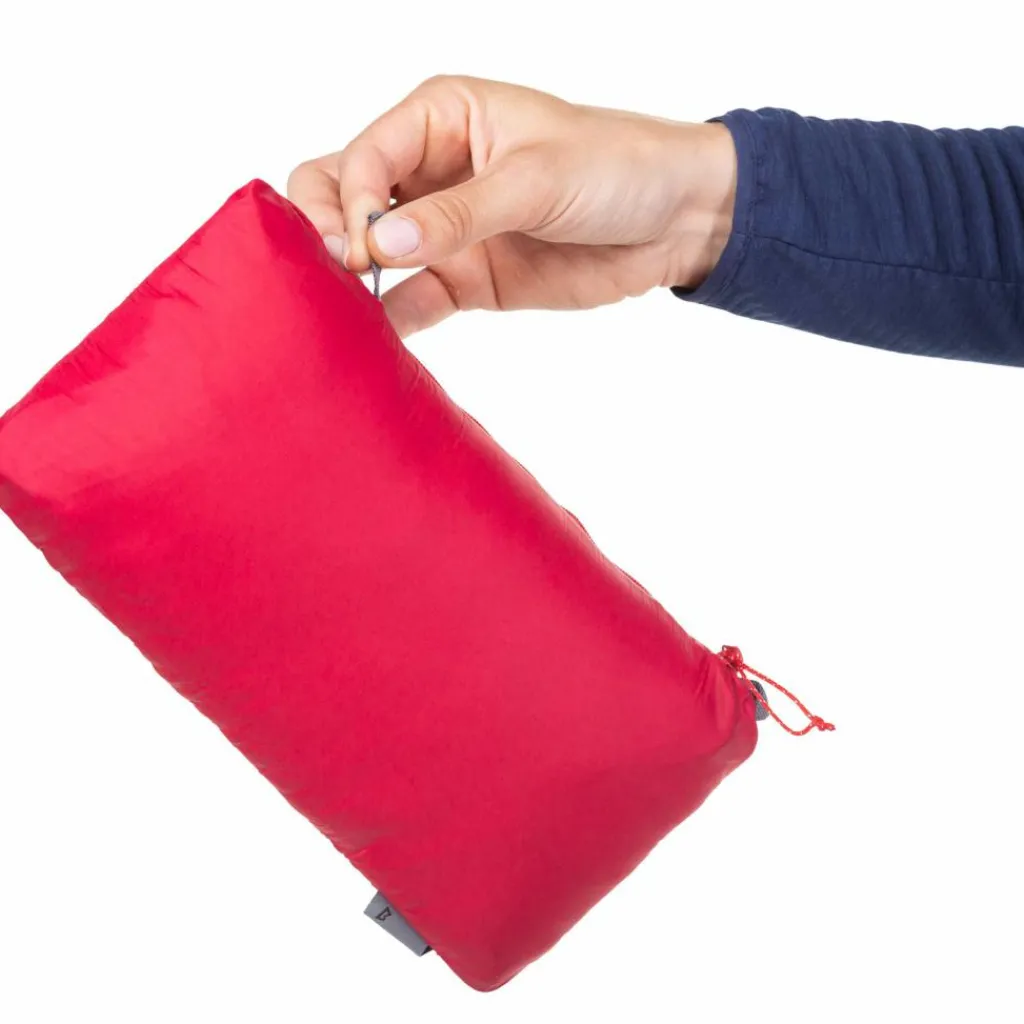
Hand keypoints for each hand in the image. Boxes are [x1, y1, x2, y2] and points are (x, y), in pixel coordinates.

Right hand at [288, 76, 736, 337]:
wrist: (675, 220)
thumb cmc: (615, 165)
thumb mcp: (535, 179)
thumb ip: (457, 214)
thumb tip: (379, 245)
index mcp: (440, 118)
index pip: (363, 156)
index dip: (352, 202)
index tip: (365, 247)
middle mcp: (430, 171)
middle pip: (341, 192)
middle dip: (326, 227)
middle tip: (338, 268)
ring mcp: (443, 229)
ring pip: (367, 250)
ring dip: (350, 278)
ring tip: (342, 311)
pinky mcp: (465, 279)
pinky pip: (412, 299)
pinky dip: (392, 318)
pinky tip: (378, 338)